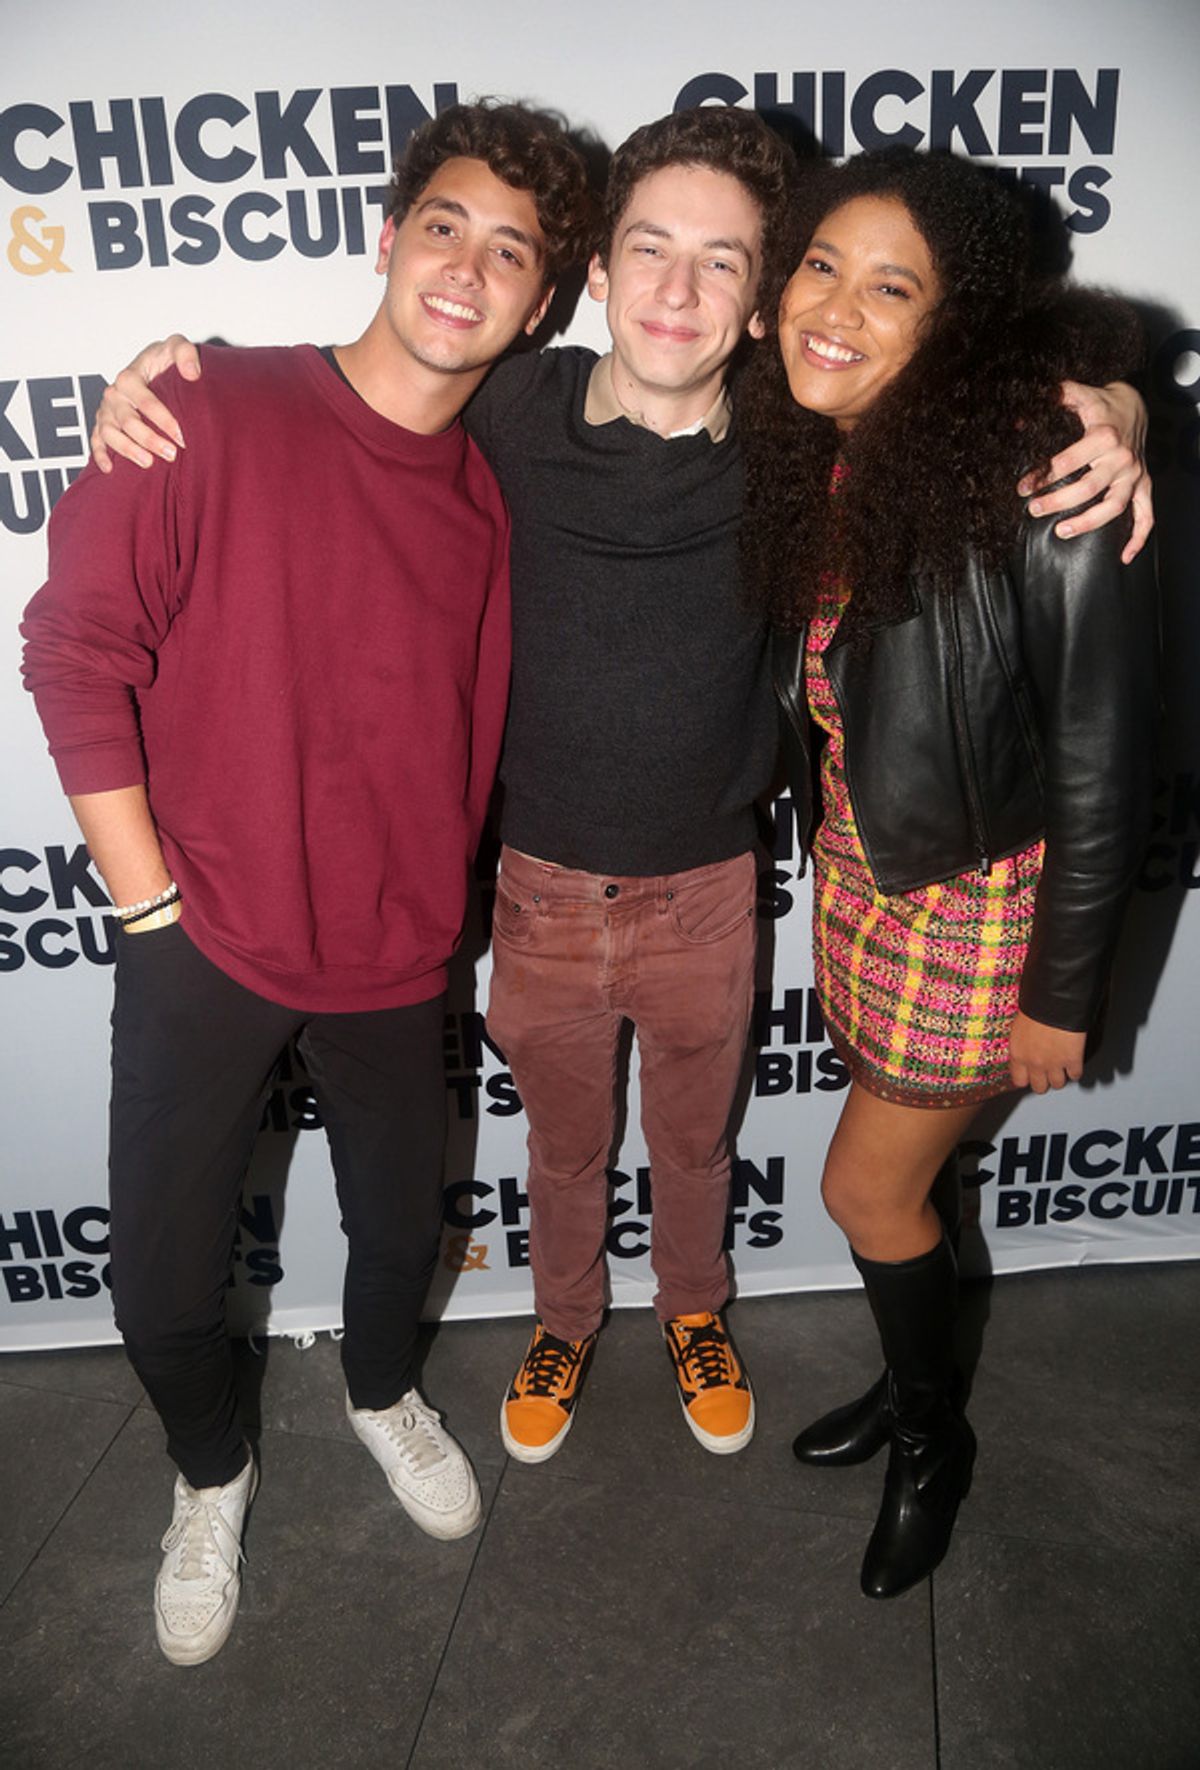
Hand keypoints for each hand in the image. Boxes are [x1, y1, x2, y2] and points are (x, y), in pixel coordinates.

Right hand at [90, 334, 200, 472]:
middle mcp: (115, 393)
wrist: (152, 367)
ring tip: (148, 463)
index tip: (181, 436)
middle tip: (171, 454)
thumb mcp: (175, 348)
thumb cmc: (163, 360)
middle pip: (128, 421)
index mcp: (129, 376)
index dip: (163, 420)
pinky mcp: (102, 422)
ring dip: (128, 450)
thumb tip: (192, 373)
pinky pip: (96, 439)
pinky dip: (100, 454)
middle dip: (149, 439)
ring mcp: (107, 409)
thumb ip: (184, 353)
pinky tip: (111, 469)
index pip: (144, 401)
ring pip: (110, 433)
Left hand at [1008, 1010, 1086, 1093]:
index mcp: (1018, 1054)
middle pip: (1039, 1087)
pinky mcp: (1072, 1061)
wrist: (1055, 1001)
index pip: (1019, 1080)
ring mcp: (1054, 1064)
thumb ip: (1022, 1043)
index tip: (1030, 1075)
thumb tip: (1026, 1048)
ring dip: (1060, 1076)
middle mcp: (1034, 1063)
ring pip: (1058, 1084)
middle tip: (1047, 1073)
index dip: (1026, 1078)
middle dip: (1044, 1081)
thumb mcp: (1019, 1027)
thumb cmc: (1036, 1006)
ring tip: (1061, 1068)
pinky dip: (1076, 1070)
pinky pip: (1075, 1075)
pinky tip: (1074, 1063)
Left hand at [1019, 380, 1152, 564]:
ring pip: (1114, 506)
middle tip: (1034, 510)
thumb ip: (1053, 399)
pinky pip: (1146, 515)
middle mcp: (1122, 458)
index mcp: (1104, 436)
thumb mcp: (1078, 395)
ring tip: (1061, 531)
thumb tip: (1019, 418)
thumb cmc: (1101, 404)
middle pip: (1088, 488)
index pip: (1068, 461)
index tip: (1024, 488)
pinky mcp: (1144, 485)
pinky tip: (1124, 555)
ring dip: (1088, 523)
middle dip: (1058, 502)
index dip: (1042, 475)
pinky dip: (1138, 538)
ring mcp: (1134, 474)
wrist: (1134, 405)